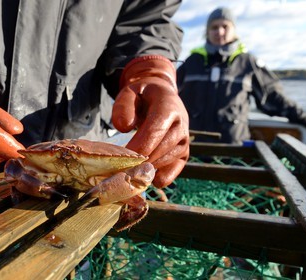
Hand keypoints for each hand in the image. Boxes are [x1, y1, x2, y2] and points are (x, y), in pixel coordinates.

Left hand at [112, 55, 189, 187]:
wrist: (162, 96)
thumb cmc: (142, 96)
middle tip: (121, 170)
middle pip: (162, 147)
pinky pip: (175, 169)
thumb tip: (124, 127)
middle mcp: (181, 124)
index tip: (123, 157)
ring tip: (128, 173)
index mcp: (168, 106)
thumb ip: (123, 106)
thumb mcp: (130, 92)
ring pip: (167, 159)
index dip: (140, 145)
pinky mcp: (184, 153)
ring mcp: (184, 140)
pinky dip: (161, 177)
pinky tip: (146, 179)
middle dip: (141, 160)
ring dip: (149, 169)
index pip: (156, 129)